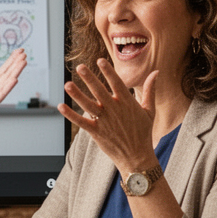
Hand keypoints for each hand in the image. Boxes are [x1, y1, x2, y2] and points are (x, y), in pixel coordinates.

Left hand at [0, 50, 26, 155]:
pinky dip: (6, 88)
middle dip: (15, 64)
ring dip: (15, 73)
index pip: (1, 72)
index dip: (10, 61)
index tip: (19, 52)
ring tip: (23, 62)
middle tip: (24, 53)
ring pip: (5, 84)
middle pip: (6, 76)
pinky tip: (14, 80)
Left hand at [58, 58, 156, 175]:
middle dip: (90, 79)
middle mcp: (115, 110)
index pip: (117, 83)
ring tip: (67, 84)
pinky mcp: (96, 132)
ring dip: (77, 95)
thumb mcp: (149, 110)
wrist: (137, 157)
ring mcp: (105, 121)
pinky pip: (81, 122)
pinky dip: (71, 115)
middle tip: (80, 67)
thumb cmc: (143, 132)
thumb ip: (150, 90)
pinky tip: (60, 106)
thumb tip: (156, 72)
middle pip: (100, 91)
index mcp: (127, 103)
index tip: (100, 60)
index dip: (108, 72)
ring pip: (88, 105)